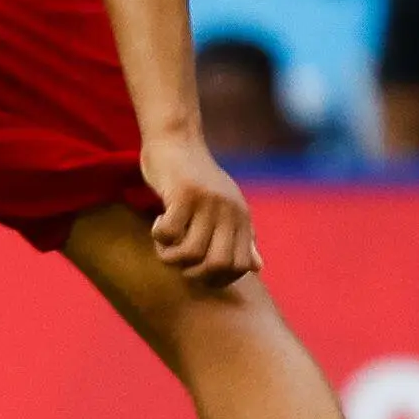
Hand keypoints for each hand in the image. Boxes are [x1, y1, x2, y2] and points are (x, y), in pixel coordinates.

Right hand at [142, 130, 259, 288]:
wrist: (176, 140)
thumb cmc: (197, 178)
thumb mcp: (225, 208)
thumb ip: (242, 237)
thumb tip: (259, 267)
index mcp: (242, 217)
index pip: (240, 267)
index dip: (217, 278)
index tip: (195, 270)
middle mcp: (229, 211)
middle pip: (217, 265)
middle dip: (192, 272)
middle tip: (177, 259)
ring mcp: (207, 202)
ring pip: (190, 252)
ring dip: (169, 255)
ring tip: (163, 241)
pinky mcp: (184, 193)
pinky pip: (169, 233)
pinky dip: (159, 236)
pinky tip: (159, 222)